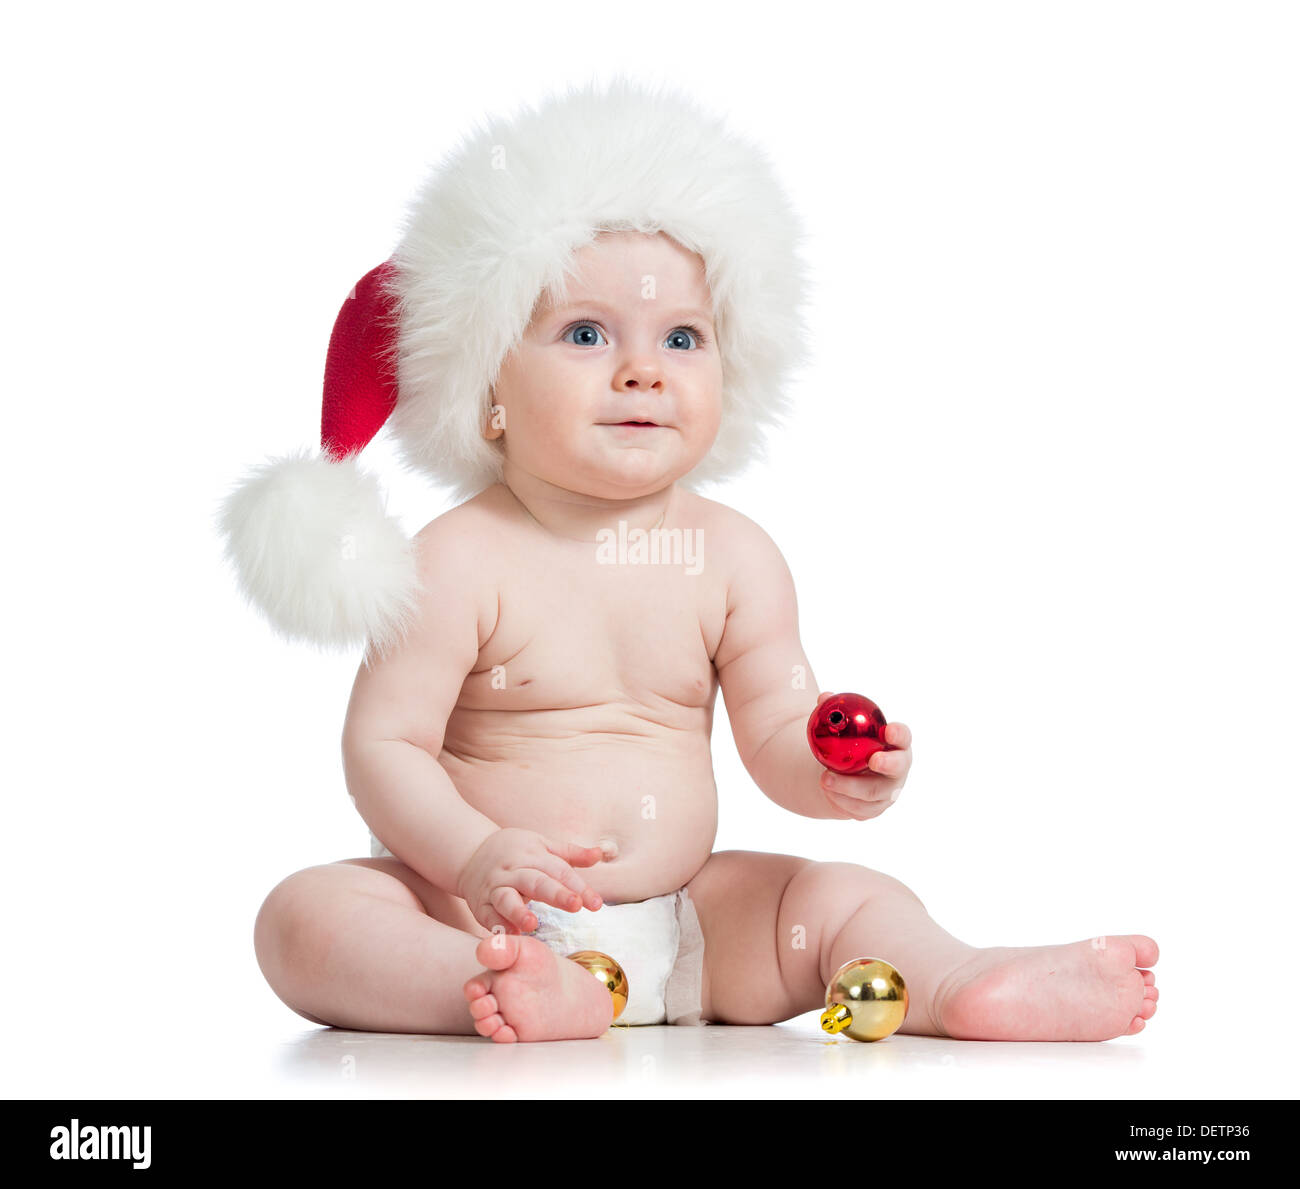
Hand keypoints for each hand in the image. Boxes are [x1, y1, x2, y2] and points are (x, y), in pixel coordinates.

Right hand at [455, 827, 606, 934]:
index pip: (559, 871)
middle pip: (536, 881)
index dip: (578, 887)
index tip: (596, 904)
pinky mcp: (480, 902)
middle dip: (556, 894)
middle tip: (576, 905)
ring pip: (506, 898)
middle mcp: (514, 870)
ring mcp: (495, 886)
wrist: (471, 852)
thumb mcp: (543, 845)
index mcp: (533, 855)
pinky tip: (508, 936)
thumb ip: (571, 854)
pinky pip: (486, 915)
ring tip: (532, 924)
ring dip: (518, 911)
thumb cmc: (515, 851)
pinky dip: (496, 925)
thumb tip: (600, 854)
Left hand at [815, 691, 912, 819]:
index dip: (899, 734)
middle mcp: (897, 769)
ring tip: (826, 778)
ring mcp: (888, 792)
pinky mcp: (874, 810)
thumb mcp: (843, 729)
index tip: (888, 730)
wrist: (843, 776)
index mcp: (895, 745)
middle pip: (898, 767)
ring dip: (850, 786)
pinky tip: (827, 792)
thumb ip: (835, 710)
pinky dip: (842, 800)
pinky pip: (859, 809)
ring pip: (873, 792)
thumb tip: (825, 697)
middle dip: (888, 764)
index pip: (903, 737)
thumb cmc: (849, 745)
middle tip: (873, 759)